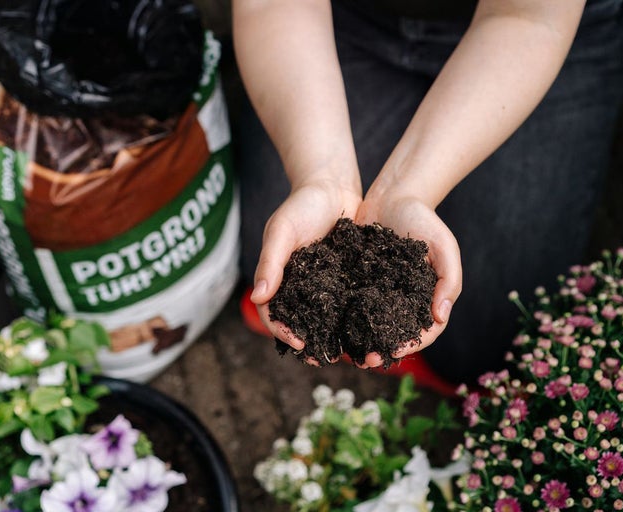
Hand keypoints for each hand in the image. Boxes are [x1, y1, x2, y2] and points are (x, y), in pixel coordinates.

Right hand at [250, 179, 361, 361]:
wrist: (333, 186)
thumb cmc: (302, 205)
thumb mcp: (282, 231)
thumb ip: (270, 263)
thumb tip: (257, 297)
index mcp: (279, 278)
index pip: (274, 312)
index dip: (283, 331)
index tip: (299, 344)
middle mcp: (299, 285)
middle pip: (299, 321)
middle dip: (309, 343)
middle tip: (324, 359)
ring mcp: (322, 283)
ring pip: (324, 317)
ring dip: (331, 336)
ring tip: (346, 353)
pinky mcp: (345, 278)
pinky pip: (346, 302)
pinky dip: (352, 318)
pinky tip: (365, 329)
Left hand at [354, 194, 461, 367]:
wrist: (392, 196)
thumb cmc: (423, 220)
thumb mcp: (444, 246)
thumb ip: (450, 280)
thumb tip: (441, 316)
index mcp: (427, 297)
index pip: (424, 331)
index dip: (410, 345)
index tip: (394, 352)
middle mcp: (403, 300)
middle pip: (394, 335)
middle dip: (381, 351)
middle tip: (365, 360)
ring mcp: (379, 293)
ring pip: (370, 326)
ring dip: (360, 342)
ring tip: (346, 354)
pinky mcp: (358, 282)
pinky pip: (350, 306)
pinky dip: (343, 320)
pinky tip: (330, 329)